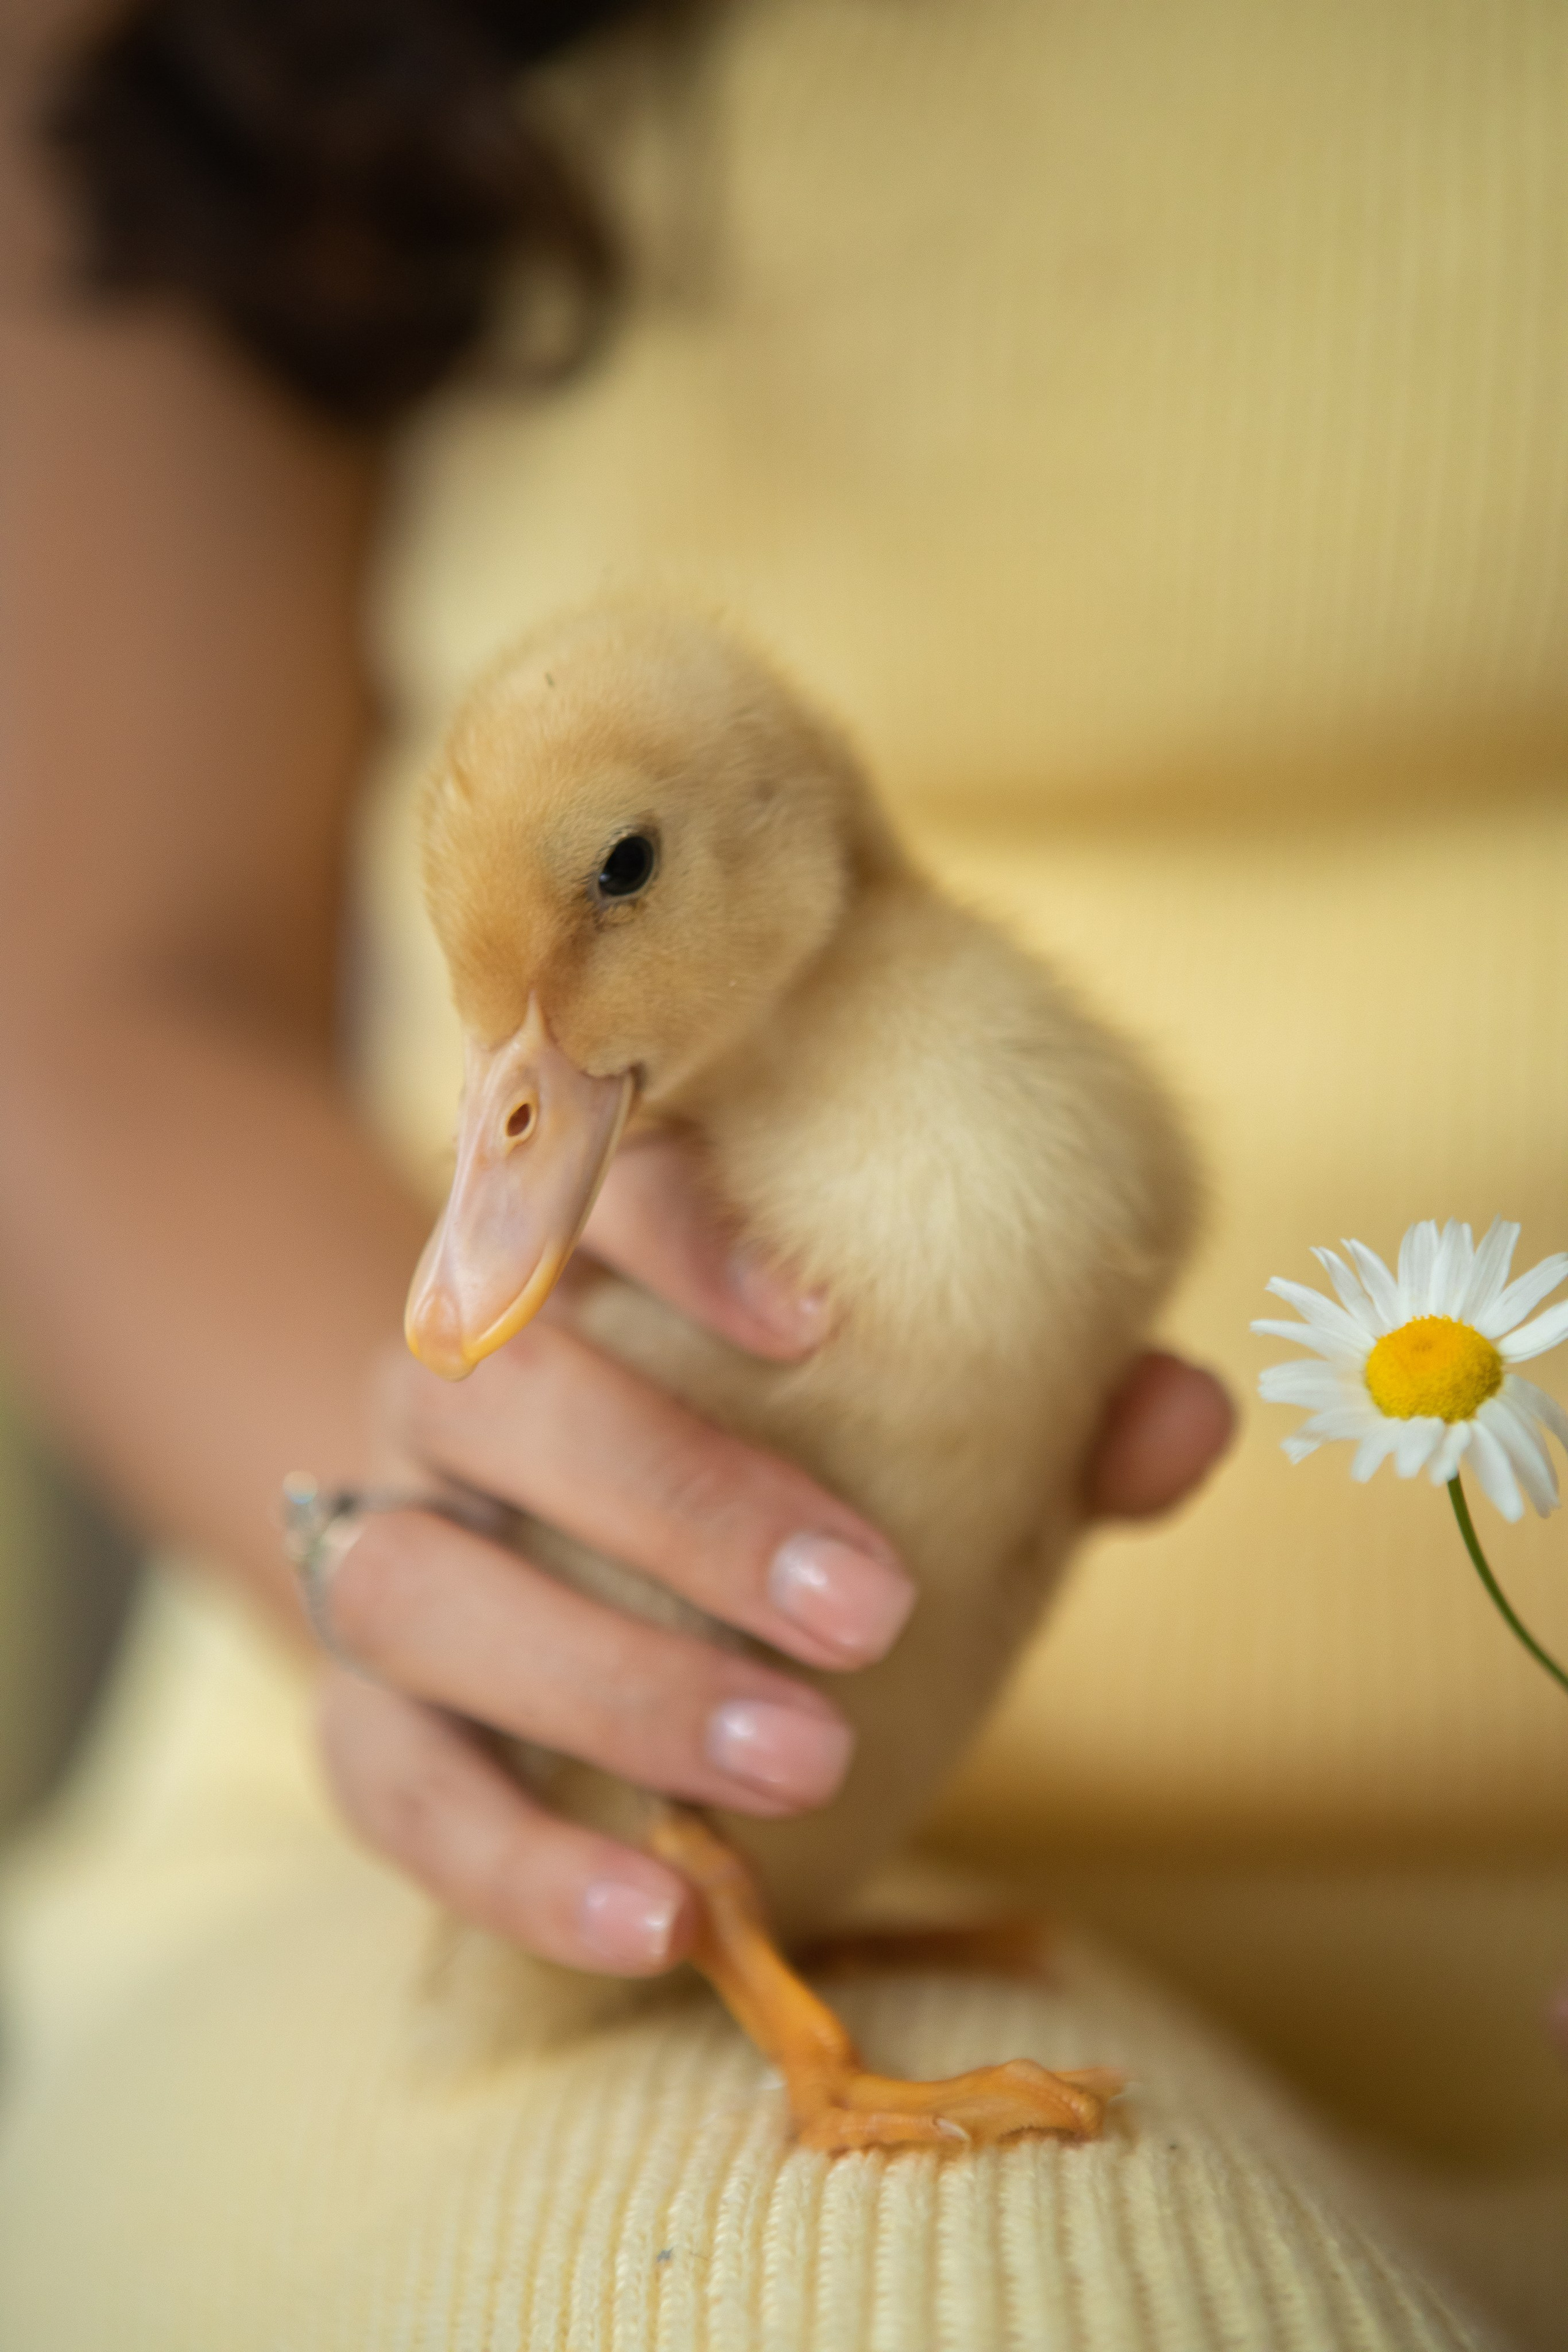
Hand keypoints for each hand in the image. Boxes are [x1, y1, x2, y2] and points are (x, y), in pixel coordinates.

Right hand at [316, 1133, 1233, 1978]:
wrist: (559, 1565)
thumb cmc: (771, 1470)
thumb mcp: (915, 1428)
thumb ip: (1051, 1411)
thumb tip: (1192, 1417)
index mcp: (573, 1270)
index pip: (573, 1178)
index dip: (669, 1226)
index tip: (818, 1319)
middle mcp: (445, 1384)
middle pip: (489, 1389)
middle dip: (676, 1495)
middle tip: (869, 1610)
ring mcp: (381, 1543)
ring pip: (409, 1584)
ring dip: (603, 1680)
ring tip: (800, 1765)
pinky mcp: (360, 1720)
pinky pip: (388, 1786)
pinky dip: (514, 1860)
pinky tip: (664, 1921)